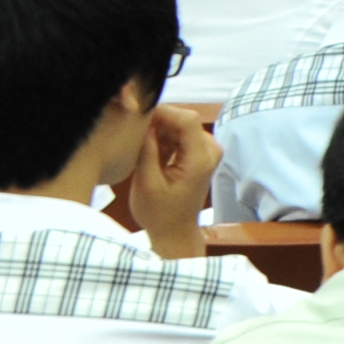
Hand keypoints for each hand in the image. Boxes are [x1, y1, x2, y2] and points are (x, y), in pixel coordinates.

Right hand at [124, 103, 220, 246]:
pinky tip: (149, 152)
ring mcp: (207, 151)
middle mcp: (210, 150)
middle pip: (184, 120)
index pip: (186, 119)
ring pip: (181, 126)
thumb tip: (145, 123)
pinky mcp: (199, 154)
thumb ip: (148, 151)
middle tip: (133, 130)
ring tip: (139, 144)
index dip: (163, 112)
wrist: (174, 231)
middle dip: (158, 121)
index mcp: (201, 158)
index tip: (139, 115)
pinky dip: (164, 139)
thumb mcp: (146, 183)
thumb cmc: (159, 213)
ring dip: (159, 130)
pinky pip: (181, 136)